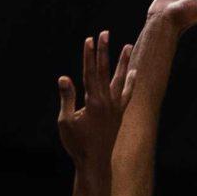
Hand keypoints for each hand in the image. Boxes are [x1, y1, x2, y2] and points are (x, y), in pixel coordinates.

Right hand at [56, 31, 135, 169]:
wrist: (95, 162)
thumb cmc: (77, 144)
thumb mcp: (65, 121)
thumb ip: (67, 98)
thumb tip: (64, 78)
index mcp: (93, 102)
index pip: (90, 72)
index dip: (89, 55)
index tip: (89, 39)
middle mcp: (107, 102)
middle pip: (105, 71)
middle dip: (104, 51)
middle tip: (105, 33)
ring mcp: (115, 107)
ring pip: (120, 80)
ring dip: (122, 62)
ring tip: (127, 46)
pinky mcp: (119, 114)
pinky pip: (126, 95)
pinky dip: (130, 83)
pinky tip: (133, 73)